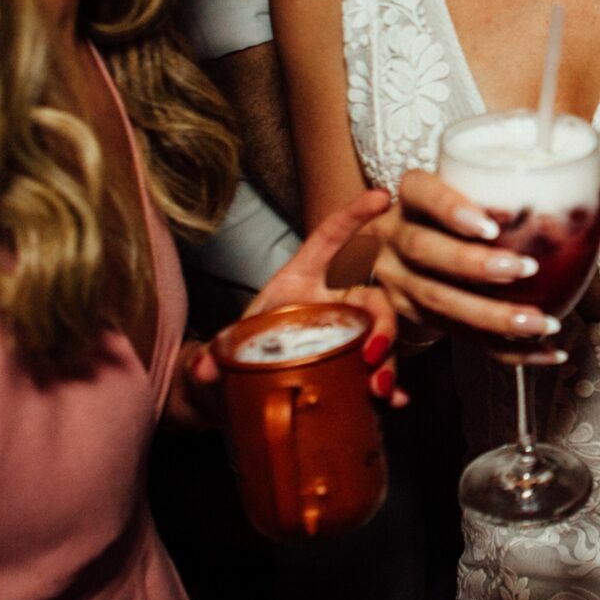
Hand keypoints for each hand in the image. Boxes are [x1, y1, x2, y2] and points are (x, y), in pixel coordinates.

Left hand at [166, 189, 403, 426]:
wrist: (229, 402)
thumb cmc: (226, 368)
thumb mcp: (211, 361)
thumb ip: (206, 363)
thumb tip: (205, 366)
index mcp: (296, 286)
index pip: (327, 241)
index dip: (352, 218)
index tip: (380, 197)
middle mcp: (326, 307)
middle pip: (370, 299)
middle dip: (384, 321)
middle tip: (375, 352)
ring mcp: (341, 340)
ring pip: (380, 339)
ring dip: (389, 361)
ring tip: (380, 389)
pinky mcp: (348, 373)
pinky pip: (376, 375)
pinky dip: (389, 389)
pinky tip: (394, 402)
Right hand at [367, 171, 599, 363]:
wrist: (410, 260)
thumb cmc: (460, 220)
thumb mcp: (485, 198)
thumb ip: (545, 197)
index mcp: (413, 198)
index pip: (420, 191)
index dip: (450, 207)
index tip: (490, 224)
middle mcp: (397, 239)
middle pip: (426, 251)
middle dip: (474, 265)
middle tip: (524, 269)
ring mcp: (398, 284)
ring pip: (439, 303)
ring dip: (491, 316)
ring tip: (540, 322)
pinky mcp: (412, 322)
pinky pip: (459, 340)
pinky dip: (504, 351)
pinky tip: (544, 353)